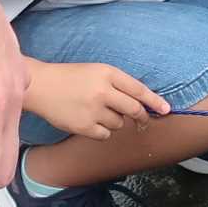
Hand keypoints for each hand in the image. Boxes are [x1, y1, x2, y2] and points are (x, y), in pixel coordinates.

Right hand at [23, 60, 169, 139]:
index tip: (166, 109)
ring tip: (98, 112)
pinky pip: (106, 134)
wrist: (41, 86)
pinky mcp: (84, 126)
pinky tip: (90, 122)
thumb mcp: (96, 72)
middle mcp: (103, 92)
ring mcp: (93, 110)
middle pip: (133, 109)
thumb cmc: (71, 77)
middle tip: (143, 120)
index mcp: (107, 74)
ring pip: (119, 123)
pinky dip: (102, 131)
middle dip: (141, 116)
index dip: (154, 101)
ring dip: (115, 121)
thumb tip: (142, 102)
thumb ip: (118, 84)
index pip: (138, 89)